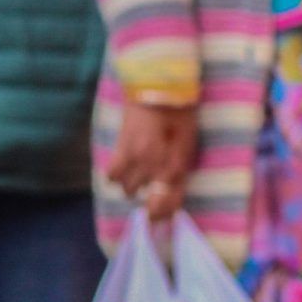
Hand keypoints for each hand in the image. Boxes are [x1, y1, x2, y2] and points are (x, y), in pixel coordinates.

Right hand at [108, 103, 197, 220]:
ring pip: (128, 188)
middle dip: (149, 199)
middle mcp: (156, 164)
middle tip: (151, 191)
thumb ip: (181, 163)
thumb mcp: (189, 137)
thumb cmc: (179, 108)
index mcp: (177, 162)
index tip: (157, 217)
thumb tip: (172, 187)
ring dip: (133, 185)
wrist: (158, 84)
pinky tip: (122, 168)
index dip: (163, 213)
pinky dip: (116, 175)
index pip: (169, 199)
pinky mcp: (121, 148)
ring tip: (138, 174)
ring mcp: (137, 157)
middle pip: (147, 198)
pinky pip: (113, 174)